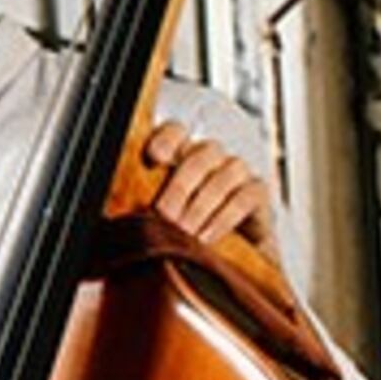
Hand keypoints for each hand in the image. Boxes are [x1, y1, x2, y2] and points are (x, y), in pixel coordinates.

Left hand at [139, 120, 270, 248]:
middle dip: (178, 188)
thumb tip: (123, 211)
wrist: (232, 247)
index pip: (175, 132)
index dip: (166, 140)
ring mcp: (236, 171)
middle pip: (198, 158)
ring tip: (183, 233)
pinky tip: (206, 237)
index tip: (154, 157)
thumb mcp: (163, 211)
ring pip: (221, 178)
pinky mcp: (257, 192)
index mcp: (180, 154)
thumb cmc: (187, 223)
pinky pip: (243, 198)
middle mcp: (210, 156)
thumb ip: (145, 201)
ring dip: (199, 208)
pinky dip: (222, 219)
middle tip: (163, 216)